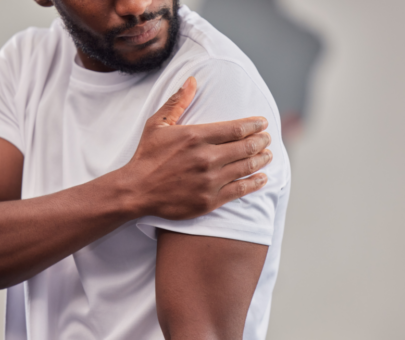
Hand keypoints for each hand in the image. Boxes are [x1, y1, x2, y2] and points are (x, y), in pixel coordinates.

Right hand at [122, 76, 271, 219]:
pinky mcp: (210, 200)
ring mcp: (210, 180)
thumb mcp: (157, 124)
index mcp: (196, 136)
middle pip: (246, 147)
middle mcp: (206, 158)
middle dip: (262, 141)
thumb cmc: (147, 156)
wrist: (136, 191)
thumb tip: (192, 80)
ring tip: (268, 155)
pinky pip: (240, 190)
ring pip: (246, 167)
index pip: (236, 129)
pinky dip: (255, 183)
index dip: (254, 125)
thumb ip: (177, 102)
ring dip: (262, 160)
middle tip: (267, 139)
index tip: (263, 123)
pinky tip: (262, 178)